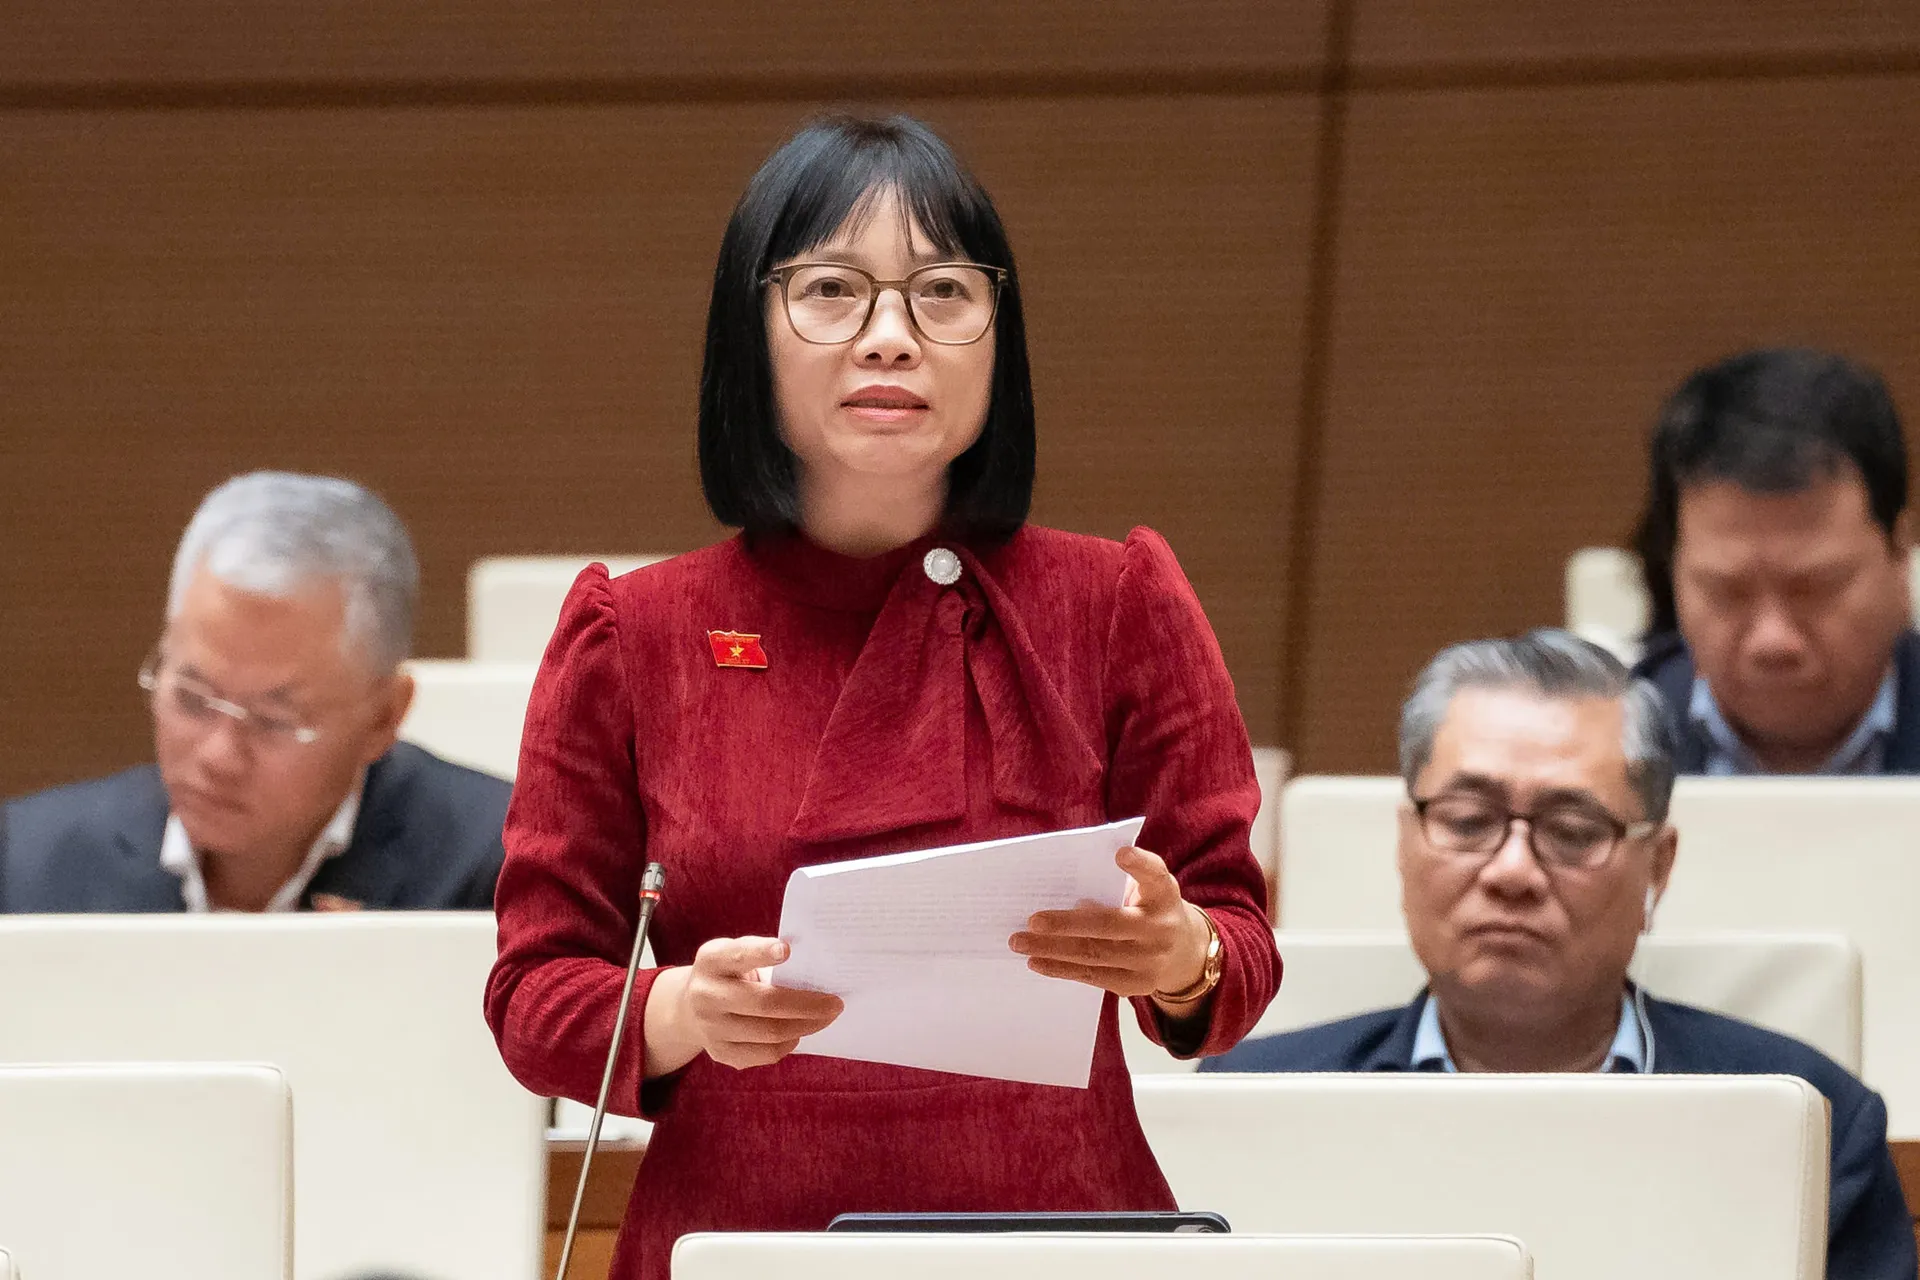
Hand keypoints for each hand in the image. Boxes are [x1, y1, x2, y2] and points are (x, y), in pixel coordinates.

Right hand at [676, 936, 843, 1069]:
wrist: (688, 1007)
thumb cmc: (730, 973)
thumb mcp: (736, 954)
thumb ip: (763, 955)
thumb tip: (815, 971)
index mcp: (712, 960)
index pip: (738, 955)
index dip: (761, 952)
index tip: (787, 949)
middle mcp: (706, 995)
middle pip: (764, 1003)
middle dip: (807, 1004)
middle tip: (836, 1004)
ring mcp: (711, 1028)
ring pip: (770, 1033)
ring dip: (806, 1025)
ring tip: (826, 1017)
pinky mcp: (720, 1053)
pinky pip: (765, 1054)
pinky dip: (789, 1043)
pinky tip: (799, 1032)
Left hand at [1009, 846, 1210, 999]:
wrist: (1183, 951)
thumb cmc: (1149, 907)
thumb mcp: (1147, 887)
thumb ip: (1117, 880)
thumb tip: (1061, 884)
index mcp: (1164, 894)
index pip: (1155, 875)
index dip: (1139, 864)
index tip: (1120, 854)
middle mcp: (1161, 928)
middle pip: (1109, 925)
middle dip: (1067, 924)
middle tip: (1032, 920)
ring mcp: (1150, 961)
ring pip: (1095, 955)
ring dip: (1052, 949)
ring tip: (1020, 942)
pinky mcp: (1136, 985)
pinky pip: (1093, 976)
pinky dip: (1061, 969)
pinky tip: (1037, 962)